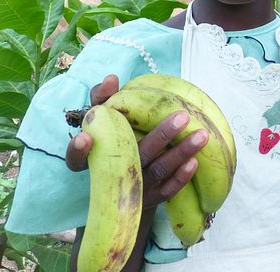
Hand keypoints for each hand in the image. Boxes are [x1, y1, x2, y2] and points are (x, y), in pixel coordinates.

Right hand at [65, 74, 209, 207]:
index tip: (84, 138)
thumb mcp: (104, 121)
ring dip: (181, 152)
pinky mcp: (150, 200)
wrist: (123, 186)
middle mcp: (112, 175)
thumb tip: (112, 79)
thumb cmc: (114, 141)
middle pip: (134, 156)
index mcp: (93, 158)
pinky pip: (167, 191)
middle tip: (183, 116)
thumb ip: (103, 99)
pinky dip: (181, 177)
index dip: (78, 150)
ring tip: (203, 135)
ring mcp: (133, 190)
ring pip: (158, 170)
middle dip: (161, 135)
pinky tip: (195, 162)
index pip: (76, 159)